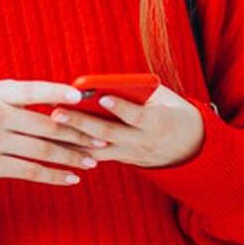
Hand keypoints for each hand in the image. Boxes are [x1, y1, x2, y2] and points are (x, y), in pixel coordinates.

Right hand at [0, 79, 107, 185]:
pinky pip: (30, 172)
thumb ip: (31, 95)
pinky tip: (73, 177)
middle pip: (45, 126)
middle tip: (101, 140)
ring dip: (71, 157)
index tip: (81, 98)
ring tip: (92, 161)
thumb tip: (77, 102)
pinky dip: (54, 176)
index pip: (32, 91)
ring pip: (42, 151)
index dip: (56, 93)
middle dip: (78, 135)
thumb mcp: (2, 96)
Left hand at [49, 84, 204, 167]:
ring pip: (98, 148)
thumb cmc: (173, 112)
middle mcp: (142, 140)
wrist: (191, 147)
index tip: (101, 97)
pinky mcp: (123, 160)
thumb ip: (140, 92)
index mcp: (157, 121)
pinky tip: (56, 145)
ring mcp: (131, 154)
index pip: (136, 114)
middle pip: (108, 132)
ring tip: (52, 127)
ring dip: (72, 138)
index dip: (119, 107)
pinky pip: (97, 157)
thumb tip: (106, 83)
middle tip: (58, 112)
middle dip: (81, 123)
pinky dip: (78, 151)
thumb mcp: (165, 98)